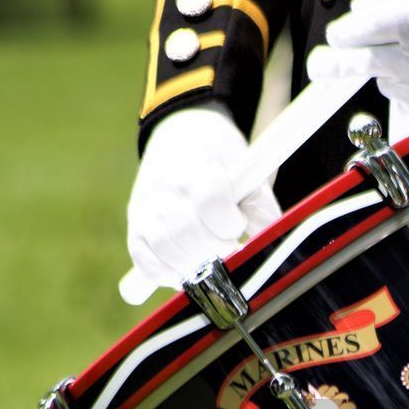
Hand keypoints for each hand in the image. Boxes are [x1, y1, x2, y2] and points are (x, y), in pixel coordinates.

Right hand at [127, 104, 281, 290]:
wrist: (178, 135)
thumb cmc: (219, 159)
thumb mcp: (246, 169)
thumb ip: (260, 205)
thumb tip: (272, 237)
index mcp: (196, 168)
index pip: (211, 201)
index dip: (230, 222)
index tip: (238, 224)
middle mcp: (165, 189)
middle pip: (187, 231)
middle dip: (215, 248)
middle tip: (228, 246)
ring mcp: (145, 210)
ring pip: (165, 249)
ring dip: (194, 264)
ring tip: (210, 261)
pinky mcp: (136, 230)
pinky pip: (146, 263)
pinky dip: (168, 274)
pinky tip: (186, 270)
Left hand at [306, 0, 408, 120]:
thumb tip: (358, 15)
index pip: (368, 28)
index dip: (346, 33)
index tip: (337, 35)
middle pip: (365, 62)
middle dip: (336, 63)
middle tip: (319, 64)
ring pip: (383, 79)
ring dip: (381, 69)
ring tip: (405, 55)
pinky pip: (402, 97)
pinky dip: (401, 84)